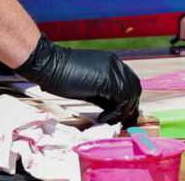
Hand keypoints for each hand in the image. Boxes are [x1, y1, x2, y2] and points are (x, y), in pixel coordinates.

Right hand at [16, 34, 140, 125]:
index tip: (119, 115)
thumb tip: (113, 111)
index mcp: (112, 64)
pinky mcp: (108, 79)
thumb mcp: (89, 86)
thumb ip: (104, 95)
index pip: (130, 83)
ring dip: (121, 112)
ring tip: (108, 121)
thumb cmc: (62, 76)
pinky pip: (122, 99)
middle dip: (129, 107)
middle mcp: (116, 64)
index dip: (127, 101)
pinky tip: (102, 118)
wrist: (49, 65)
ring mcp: (114, 70)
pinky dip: (115, 112)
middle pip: (134, 88)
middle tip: (117, 121)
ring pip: (131, 95)